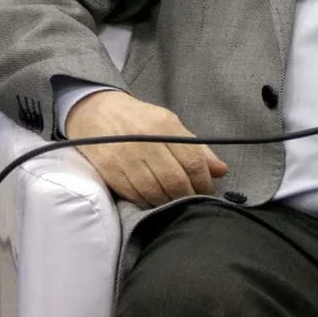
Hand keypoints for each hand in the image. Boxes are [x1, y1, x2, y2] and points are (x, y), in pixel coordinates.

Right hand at [64, 90, 227, 206]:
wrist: (95, 113)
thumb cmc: (139, 120)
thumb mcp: (169, 124)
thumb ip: (196, 147)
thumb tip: (221, 170)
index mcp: (163, 125)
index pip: (192, 160)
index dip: (204, 181)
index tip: (208, 190)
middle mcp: (145, 141)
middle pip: (175, 180)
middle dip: (188, 195)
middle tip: (194, 201)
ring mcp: (126, 158)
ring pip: (155, 192)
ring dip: (169, 202)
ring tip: (176, 203)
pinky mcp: (110, 172)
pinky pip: (136, 196)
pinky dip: (149, 203)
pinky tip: (155, 201)